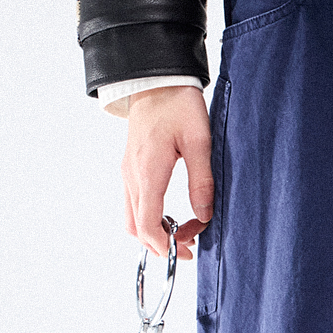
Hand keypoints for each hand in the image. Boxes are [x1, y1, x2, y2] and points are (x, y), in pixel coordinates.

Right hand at [122, 85, 213, 259]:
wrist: (156, 79)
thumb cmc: (178, 105)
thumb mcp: (200, 141)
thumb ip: (202, 181)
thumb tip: (205, 215)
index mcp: (148, 172)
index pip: (147, 224)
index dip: (165, 246)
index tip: (187, 253)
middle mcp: (132, 176)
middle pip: (135, 227)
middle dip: (161, 243)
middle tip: (191, 244)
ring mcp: (128, 172)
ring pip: (132, 217)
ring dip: (155, 231)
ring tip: (185, 229)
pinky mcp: (131, 167)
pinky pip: (135, 202)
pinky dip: (150, 217)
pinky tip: (172, 214)